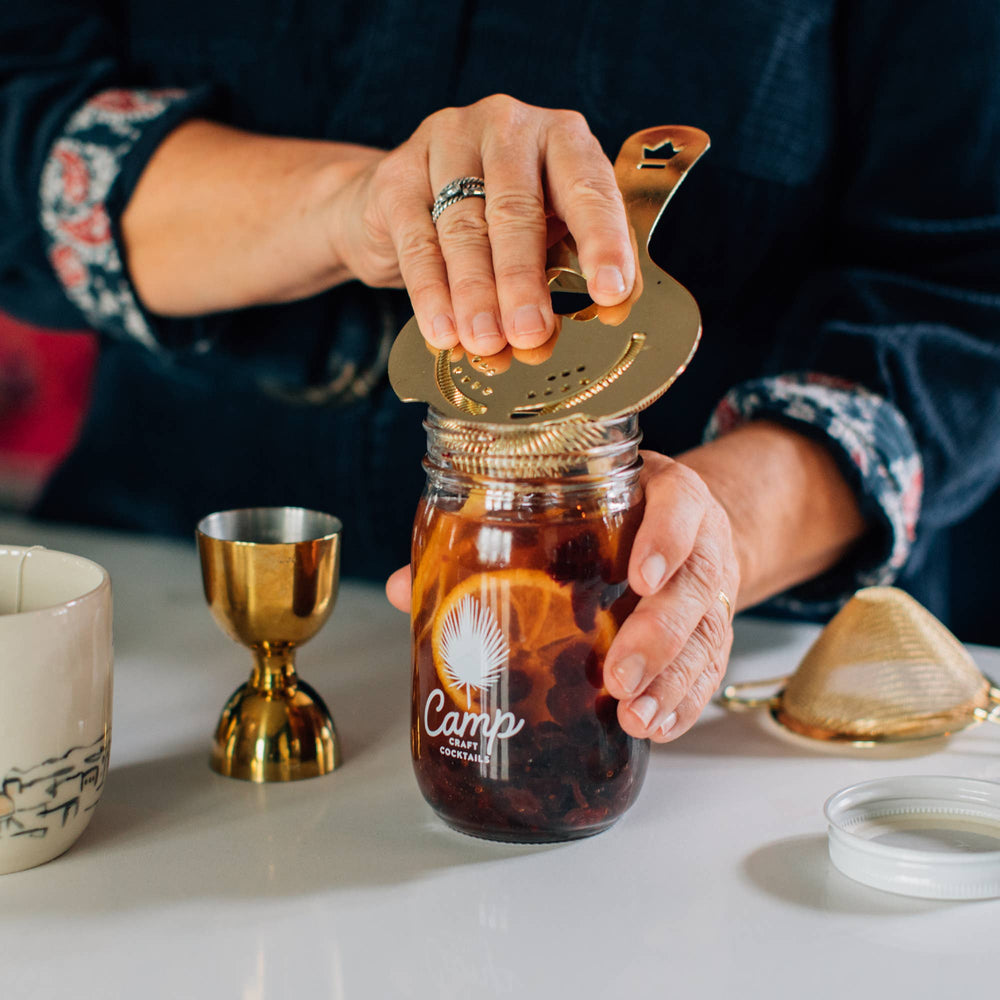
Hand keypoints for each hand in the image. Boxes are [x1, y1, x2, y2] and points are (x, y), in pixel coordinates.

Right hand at [329, 94, 634, 354]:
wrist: (404, 203)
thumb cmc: (496, 222)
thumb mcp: (551, 235)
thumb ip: (579, 267)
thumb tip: (609, 312)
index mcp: (563, 137)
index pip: (589, 189)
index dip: (603, 243)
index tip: (610, 294)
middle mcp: (507, 127)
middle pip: (517, 209)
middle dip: (524, 280)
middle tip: (530, 333)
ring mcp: (447, 143)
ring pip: (464, 227)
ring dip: (476, 294)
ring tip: (486, 343)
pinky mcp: (397, 175)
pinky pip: (418, 242)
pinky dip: (431, 294)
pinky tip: (443, 332)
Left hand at [385, 450, 738, 743]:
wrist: (685, 524)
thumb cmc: (614, 514)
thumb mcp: (570, 505)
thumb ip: (494, 537)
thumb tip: (403, 587)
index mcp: (662, 493)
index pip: (678, 502)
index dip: (666, 537)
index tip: (639, 576)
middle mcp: (697, 538)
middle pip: (695, 583)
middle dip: (660, 634)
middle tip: (618, 676)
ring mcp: (711, 587)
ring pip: (709, 634)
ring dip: (673, 681)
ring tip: (635, 716)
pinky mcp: (714, 629)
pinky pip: (712, 668)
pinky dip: (687, 701)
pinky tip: (657, 727)